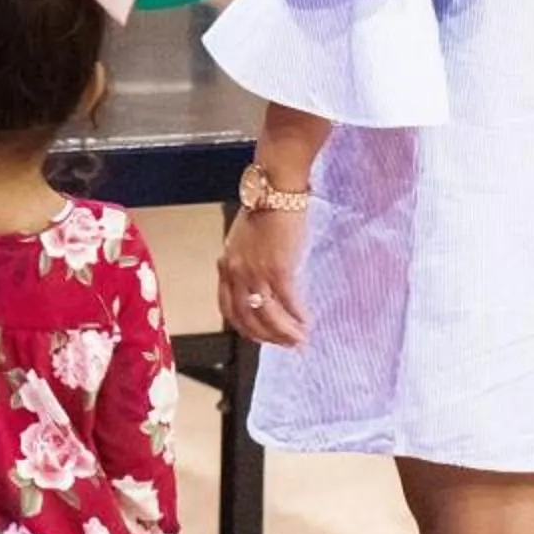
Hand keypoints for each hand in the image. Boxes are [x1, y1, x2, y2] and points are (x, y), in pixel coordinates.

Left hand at [217, 207, 310, 347]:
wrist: (275, 189)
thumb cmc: (265, 209)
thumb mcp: (244, 240)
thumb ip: (247, 262)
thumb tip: (261, 284)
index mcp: (226, 265)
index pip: (228, 309)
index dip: (245, 328)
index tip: (260, 337)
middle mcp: (236, 272)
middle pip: (247, 318)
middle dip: (268, 337)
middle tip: (286, 344)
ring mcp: (256, 272)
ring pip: (268, 316)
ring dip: (285, 333)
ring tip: (300, 339)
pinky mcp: (278, 269)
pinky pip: (288, 302)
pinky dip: (298, 317)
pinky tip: (307, 322)